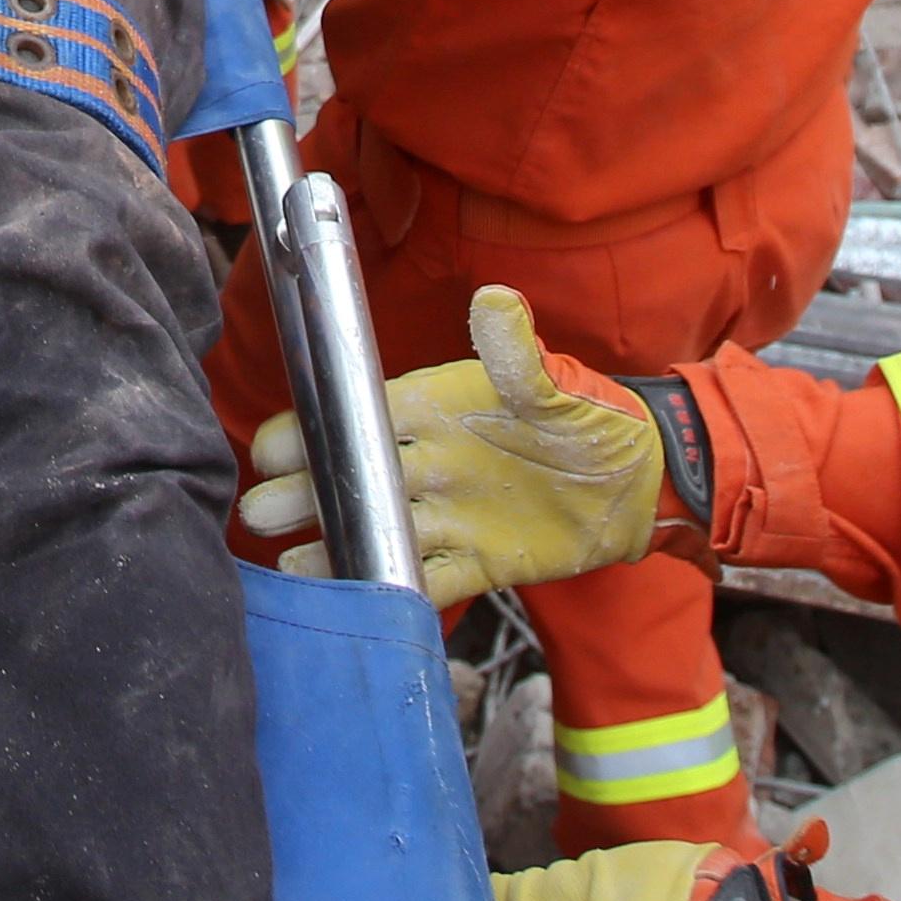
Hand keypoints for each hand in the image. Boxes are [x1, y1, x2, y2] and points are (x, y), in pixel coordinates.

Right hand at [242, 285, 667, 600]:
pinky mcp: (480, 560)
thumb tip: (495, 299)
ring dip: (336, 547)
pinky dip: (394, 589)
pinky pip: (428, 577)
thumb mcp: (555, 387)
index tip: (269, 451)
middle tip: (259, 515)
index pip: (362, 416)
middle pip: (357, 477)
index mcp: (439, 409)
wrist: (641, 485)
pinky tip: (355, 601)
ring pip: (381, 528)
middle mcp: (434, 460)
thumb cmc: (597, 420)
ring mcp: (453, 512)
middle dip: (306, 494)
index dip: (313, 432)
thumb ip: (516, 354)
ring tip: (292, 570)